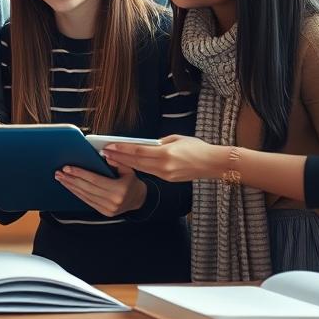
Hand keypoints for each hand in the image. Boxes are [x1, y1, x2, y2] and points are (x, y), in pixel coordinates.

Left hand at [54, 165, 146, 215]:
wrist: (139, 200)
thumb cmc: (132, 182)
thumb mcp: (129, 169)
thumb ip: (117, 161)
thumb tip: (104, 154)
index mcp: (119, 189)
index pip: (94, 180)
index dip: (79, 173)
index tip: (68, 167)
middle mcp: (113, 201)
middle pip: (86, 188)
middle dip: (71, 179)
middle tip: (59, 173)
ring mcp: (108, 208)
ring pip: (84, 196)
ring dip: (71, 187)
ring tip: (61, 179)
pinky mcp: (103, 212)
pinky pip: (87, 201)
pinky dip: (77, 193)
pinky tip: (70, 187)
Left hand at [103, 135, 226, 181]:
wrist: (214, 164)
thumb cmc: (198, 148)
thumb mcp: (178, 139)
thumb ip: (160, 142)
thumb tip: (146, 145)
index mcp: (166, 153)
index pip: (139, 151)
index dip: (122, 149)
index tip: (108, 146)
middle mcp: (164, 166)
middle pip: (136, 162)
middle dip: (118, 157)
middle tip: (103, 153)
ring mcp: (166, 175)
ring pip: (140, 169)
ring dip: (125, 164)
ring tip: (111, 159)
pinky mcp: (168, 179)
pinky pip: (149, 173)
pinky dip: (136, 168)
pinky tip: (127, 165)